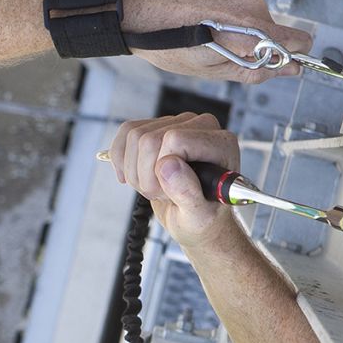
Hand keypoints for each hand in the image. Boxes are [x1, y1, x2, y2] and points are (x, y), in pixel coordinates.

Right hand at [107, 112, 245, 251]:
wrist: (194, 218)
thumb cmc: (203, 218)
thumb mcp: (199, 217)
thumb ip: (187, 193)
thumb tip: (167, 165)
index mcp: (220, 144)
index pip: (175, 140)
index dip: (162, 170)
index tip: (171, 192)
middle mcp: (201, 126)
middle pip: (149, 138)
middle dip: (146, 176)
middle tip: (163, 194)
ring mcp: (178, 124)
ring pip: (134, 135)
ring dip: (135, 172)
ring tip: (156, 188)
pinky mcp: (157, 127)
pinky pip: (125, 131)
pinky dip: (121, 159)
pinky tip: (134, 176)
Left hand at [120, 0, 312, 83]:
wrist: (135, 4)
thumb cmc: (167, 41)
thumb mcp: (211, 69)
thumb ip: (256, 70)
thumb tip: (290, 70)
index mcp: (250, 28)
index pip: (297, 40)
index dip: (292, 55)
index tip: (283, 64)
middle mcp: (251, 0)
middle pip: (273, 31)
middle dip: (255, 44)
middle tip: (219, 50)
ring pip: (256, 15)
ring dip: (238, 27)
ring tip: (206, 30)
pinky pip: (241, 0)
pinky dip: (228, 11)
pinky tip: (203, 15)